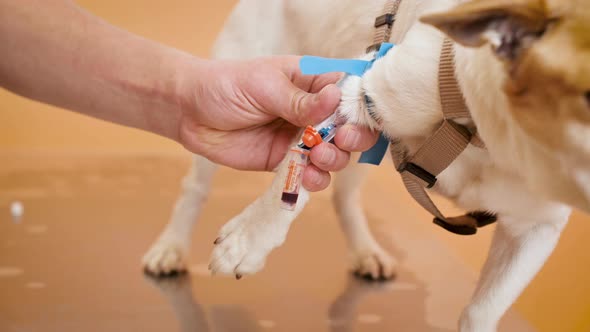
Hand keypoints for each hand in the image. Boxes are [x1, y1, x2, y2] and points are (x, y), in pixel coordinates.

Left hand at [179, 56, 378, 190]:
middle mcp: (312, 112)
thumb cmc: (226, 86)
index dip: (360, 106)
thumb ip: (300, 100)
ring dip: (334, 160)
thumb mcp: (264, 85)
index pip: (349, 92)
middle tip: (340, 139)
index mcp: (311, 83)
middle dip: (353, 137)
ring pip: (335, 155)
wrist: (190, 113)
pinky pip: (310, 174)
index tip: (355, 118)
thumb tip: (334, 99)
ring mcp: (300, 138)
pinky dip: (315, 179)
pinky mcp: (285, 161)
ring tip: (317, 156)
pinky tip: (307, 176)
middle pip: (350, 128)